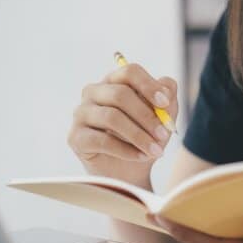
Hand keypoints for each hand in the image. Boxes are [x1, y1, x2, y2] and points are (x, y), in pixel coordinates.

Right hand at [68, 64, 178, 188]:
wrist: (130, 171)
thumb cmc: (145, 137)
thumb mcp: (163, 118)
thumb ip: (168, 100)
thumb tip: (167, 86)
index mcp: (115, 81)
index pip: (129, 72)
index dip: (149, 86)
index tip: (165, 103)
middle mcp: (94, 92)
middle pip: (120, 94)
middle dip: (146, 116)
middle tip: (164, 134)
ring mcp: (81, 113)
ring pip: (112, 117)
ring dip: (139, 136)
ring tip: (157, 150)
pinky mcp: (75, 137)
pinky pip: (102, 140)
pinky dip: (126, 150)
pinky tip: (142, 157)